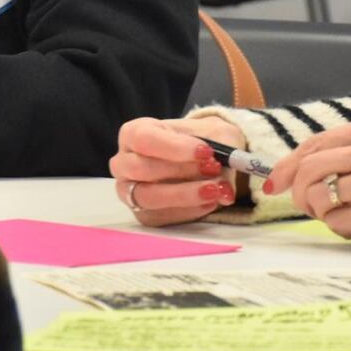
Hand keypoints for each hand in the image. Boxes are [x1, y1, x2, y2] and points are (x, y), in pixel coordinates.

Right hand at [108, 117, 244, 226]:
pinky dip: (188, 211)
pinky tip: (210, 202)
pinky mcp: (145, 214)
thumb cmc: (202, 141)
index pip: (143, 138)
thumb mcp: (217, 135)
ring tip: (216, 190)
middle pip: (140, 169)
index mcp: (134, 133)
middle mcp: (125, 163)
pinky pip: (161, 217)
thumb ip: (224, 155)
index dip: (173, 147)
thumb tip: (225, 191)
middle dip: (180, 171)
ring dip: (184, 195)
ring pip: (148, 197)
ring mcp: (131, 191)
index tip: (205, 151)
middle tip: (214, 169)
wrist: (206, 159)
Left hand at [263, 115, 350, 238]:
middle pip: (310, 169)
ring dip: (322, 212)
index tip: (274, 182)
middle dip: (298, 191)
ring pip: (320, 197)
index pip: (315, 143)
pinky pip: (337, 222)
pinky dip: (340, 228)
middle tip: (305, 205)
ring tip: (342, 214)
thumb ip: (347, 152)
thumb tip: (292, 172)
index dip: (288, 165)